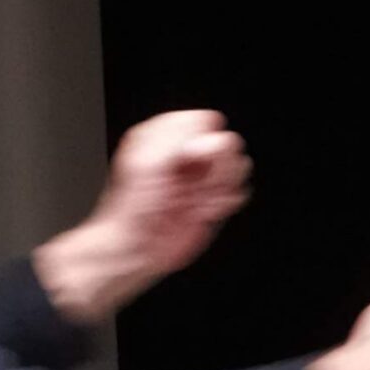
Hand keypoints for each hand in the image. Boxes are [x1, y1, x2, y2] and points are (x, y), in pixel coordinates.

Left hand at [34, 110, 249, 321]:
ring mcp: (199, 180)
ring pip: (235, 167)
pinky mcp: (211, 202)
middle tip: (202, 180)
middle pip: (224, 143)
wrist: (137, 247)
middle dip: (219, 164)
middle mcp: (183, 157)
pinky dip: (228, 200)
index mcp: (163, 138)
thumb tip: (212, 138)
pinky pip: (236, 191)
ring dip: (225, 184)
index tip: (193, 157)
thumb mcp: (148, 163)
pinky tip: (209, 208)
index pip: (202, 122)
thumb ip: (179, 142)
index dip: (204, 139)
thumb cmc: (133, 210)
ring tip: (204, 197)